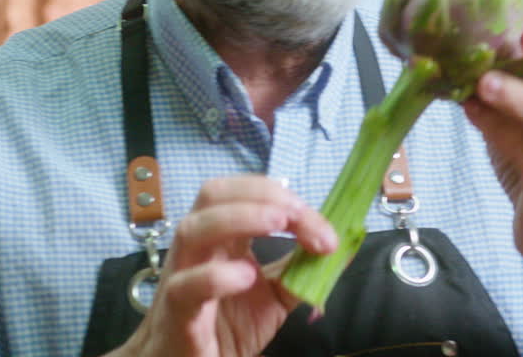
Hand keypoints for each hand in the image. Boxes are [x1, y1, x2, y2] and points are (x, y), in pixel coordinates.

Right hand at [115, 176, 337, 356]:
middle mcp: (199, 247)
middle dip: (261, 194)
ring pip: (193, 229)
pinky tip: (246, 276)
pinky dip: (217, 276)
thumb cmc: (227, 328)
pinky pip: (186, 287)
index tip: (325, 229)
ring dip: (239, 217)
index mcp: (222, 237)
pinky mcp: (178, 313)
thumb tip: (344, 245)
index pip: (247, 193)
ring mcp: (183, 276)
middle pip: (214, 194)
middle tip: (298, 216)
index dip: (286, 198)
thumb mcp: (276, 294)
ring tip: (278, 223)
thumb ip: (303, 269)